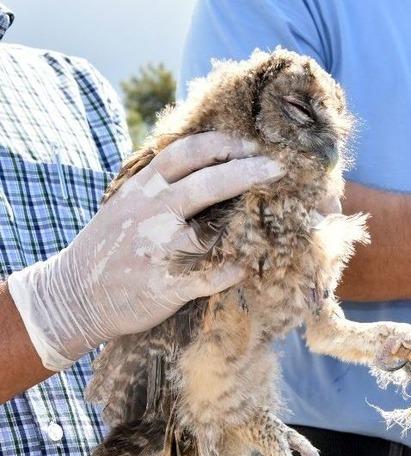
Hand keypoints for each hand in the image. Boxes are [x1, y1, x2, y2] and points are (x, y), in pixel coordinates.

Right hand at [7, 132, 286, 370]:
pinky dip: (231, 270)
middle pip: (205, 184)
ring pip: (209, 231)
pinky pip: (207, 277)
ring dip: (246, 222)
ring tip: (275, 216)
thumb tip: (210, 161)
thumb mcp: (127, 203)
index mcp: (142, 189)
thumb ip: (161, 184)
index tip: (251, 144)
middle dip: (246, 172)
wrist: (72, 296)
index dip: (222, 144)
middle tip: (278, 169)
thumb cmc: (111, 246)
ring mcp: (157, 249)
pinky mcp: (165, 285)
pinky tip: (250, 265)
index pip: (184, 153)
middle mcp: (150, 213)